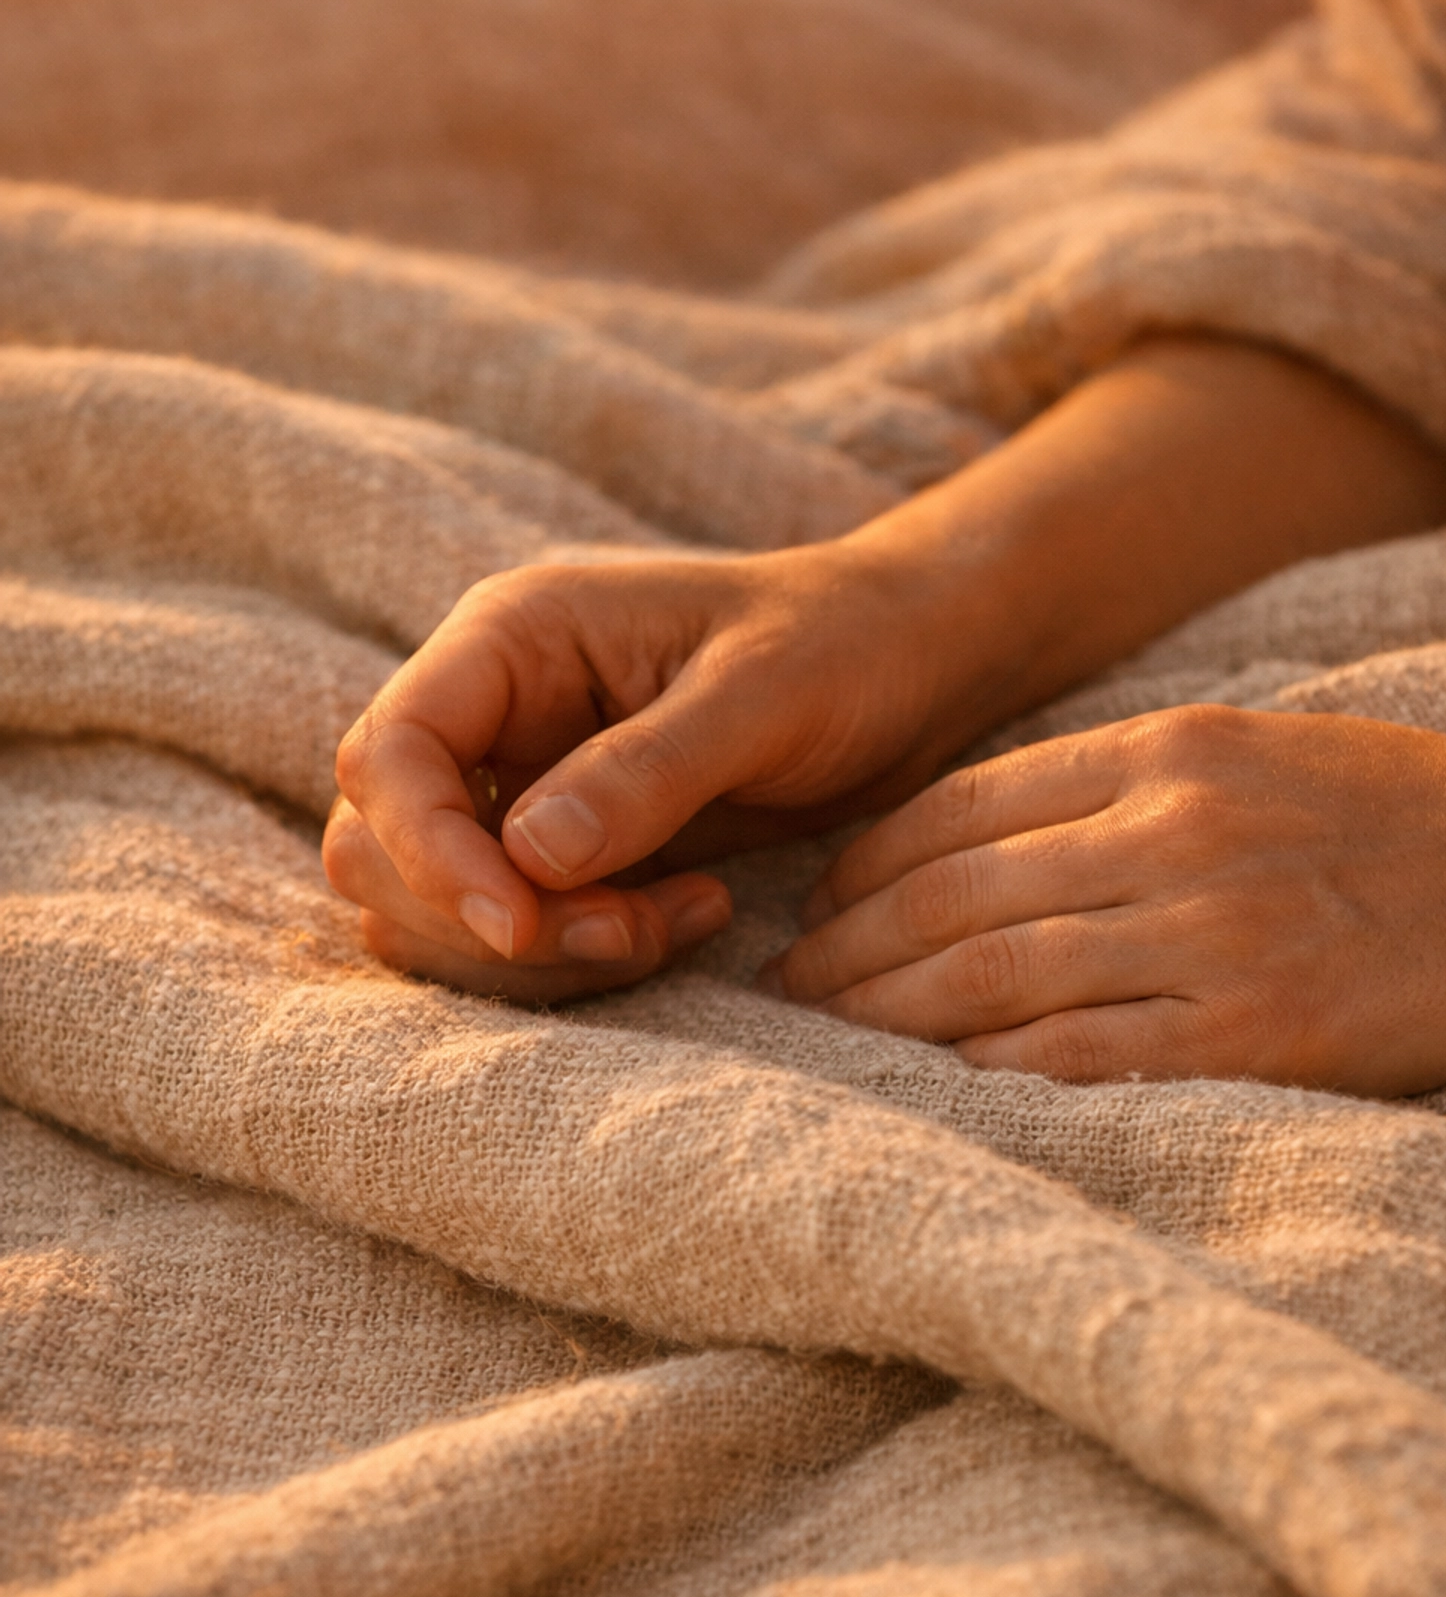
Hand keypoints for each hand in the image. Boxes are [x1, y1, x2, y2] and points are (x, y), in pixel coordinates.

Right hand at [325, 544, 966, 1000]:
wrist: (908, 668)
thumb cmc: (841, 647)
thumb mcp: (761, 693)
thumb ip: (646, 769)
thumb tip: (529, 856)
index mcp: (511, 638)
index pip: (390, 754)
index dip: (429, 852)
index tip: (521, 925)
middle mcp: (491, 713)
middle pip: (385, 848)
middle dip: (492, 919)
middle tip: (632, 930)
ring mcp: (517, 786)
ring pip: (438, 909)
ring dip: (543, 951)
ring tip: (679, 921)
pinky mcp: (560, 854)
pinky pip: (516, 935)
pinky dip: (585, 957)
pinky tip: (698, 915)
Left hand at [766, 705, 1445, 1096]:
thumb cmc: (1412, 816)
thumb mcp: (1269, 750)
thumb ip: (1135, 782)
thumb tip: (994, 837)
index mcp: (1173, 749)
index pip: (965, 805)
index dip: (868, 861)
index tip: (819, 903)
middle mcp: (1175, 833)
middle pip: (955, 895)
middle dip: (848, 946)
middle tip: (788, 986)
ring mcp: (1212, 938)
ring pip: (994, 978)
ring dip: (888, 1015)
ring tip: (828, 1040)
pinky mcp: (1254, 1039)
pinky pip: (1078, 1059)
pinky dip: (986, 1073)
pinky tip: (931, 1089)